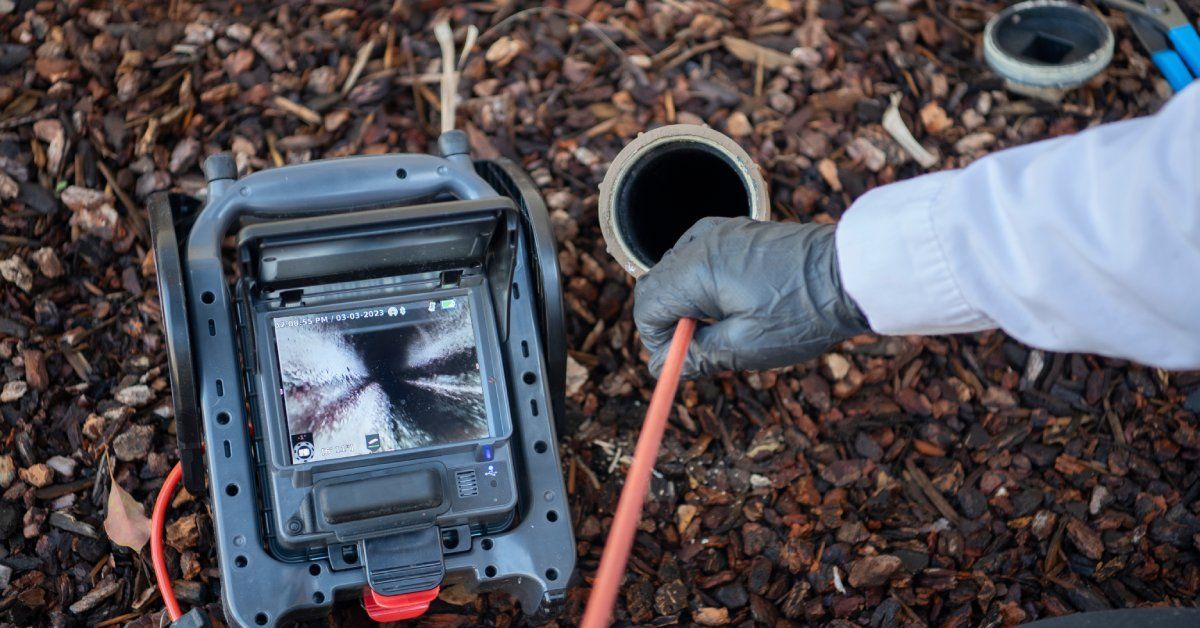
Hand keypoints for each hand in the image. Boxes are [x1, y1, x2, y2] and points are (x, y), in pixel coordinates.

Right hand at [633, 216, 868, 377]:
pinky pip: (699, 257)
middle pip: (655, 285)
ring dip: (686, 303)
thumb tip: (662, 367)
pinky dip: (702, 283)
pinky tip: (732, 302)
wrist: (852, 274)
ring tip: (724, 327)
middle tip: (701, 348)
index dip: (656, 340)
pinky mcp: (736, 231)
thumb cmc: (803, 311)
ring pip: (675, 271)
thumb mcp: (745, 346)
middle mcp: (699, 241)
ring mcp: (718, 231)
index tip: (682, 360)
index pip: (646, 306)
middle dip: (668, 321)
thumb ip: (697, 355)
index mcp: (695, 269)